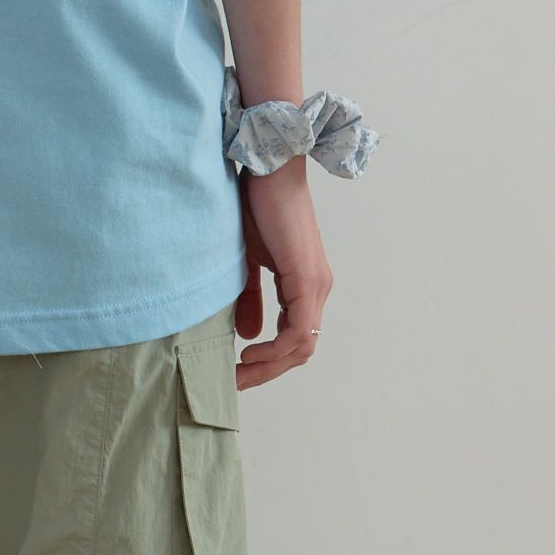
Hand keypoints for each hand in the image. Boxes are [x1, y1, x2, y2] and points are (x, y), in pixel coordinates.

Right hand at [235, 162, 330, 389]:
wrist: (268, 170)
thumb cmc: (255, 207)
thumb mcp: (245, 261)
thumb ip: (248, 298)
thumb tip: (247, 335)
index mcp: (304, 285)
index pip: (295, 338)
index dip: (269, 362)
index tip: (237, 372)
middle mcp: (317, 289)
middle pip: (301, 349)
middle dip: (268, 372)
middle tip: (236, 383)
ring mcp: (316, 285)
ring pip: (302, 344)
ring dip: (271, 365)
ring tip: (240, 372)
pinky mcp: (307, 278)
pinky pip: (298, 329)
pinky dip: (276, 347)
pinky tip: (250, 351)